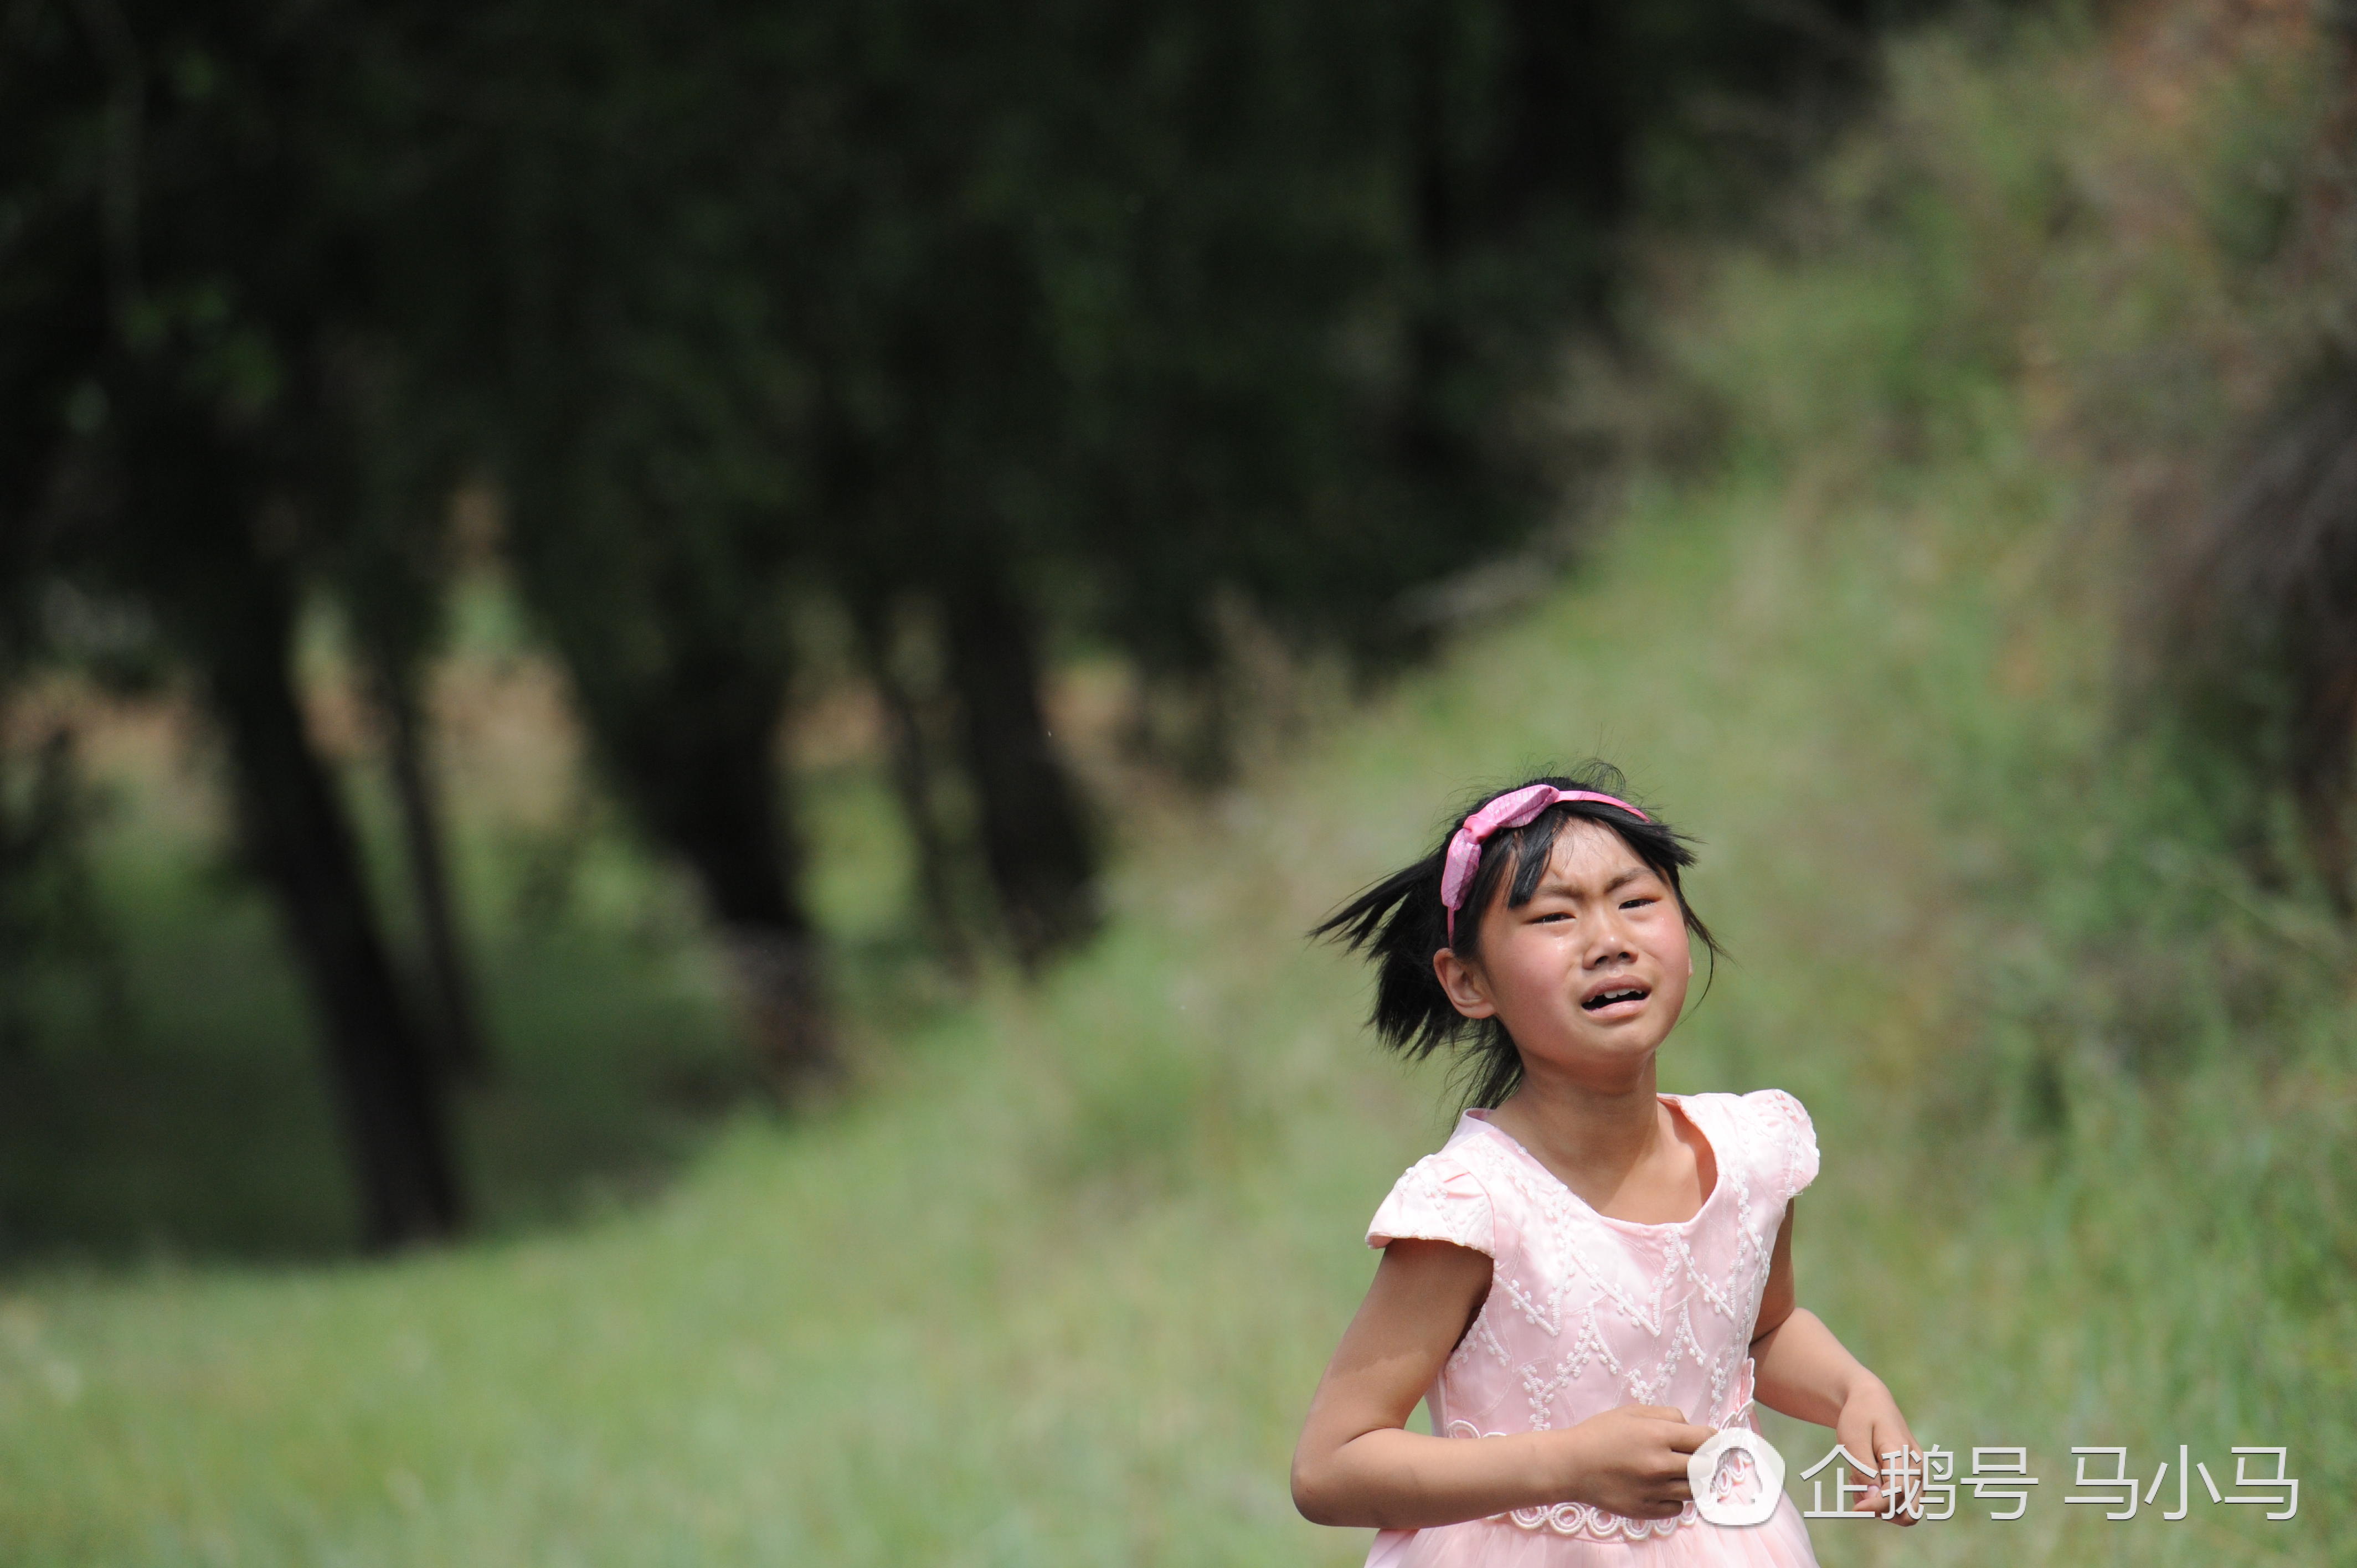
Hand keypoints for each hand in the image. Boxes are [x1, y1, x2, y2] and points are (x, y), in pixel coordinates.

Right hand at [1550, 1405, 1713, 1519]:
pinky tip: (1660, 1487)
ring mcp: (1654, 1490)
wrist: (1571, 1465)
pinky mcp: (1647, 1510)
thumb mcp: (1633, 1411)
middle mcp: (1660, 1465)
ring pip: (1695, 1490)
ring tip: (1675, 1472)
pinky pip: (1678, 1508)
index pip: (1706, 1439)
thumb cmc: (1600, 1433)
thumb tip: (1692, 1428)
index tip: (1708, 1440)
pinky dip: (1674, 1498)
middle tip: (1694, 1457)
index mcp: (1658, 1435)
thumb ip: (1668, 1415)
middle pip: (1706, 1467)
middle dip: (1705, 1460)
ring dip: (1691, 1480)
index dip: (1712, 1439)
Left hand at [1835, 1377, 1921, 1523]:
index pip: (1897, 1492)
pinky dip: (1881, 1501)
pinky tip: (1866, 1480)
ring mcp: (1918, 1475)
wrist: (1872, 1402)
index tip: (1854, 1509)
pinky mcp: (1913, 1480)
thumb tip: (1874, 1500)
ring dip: (1880, 1507)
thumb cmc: (1860, 1418)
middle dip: (1880, 1510)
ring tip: (1859, 1480)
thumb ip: (1864, 1471)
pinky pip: (1901, 1503)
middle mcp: (1917, 1468)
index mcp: (1903, 1454)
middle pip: (1908, 1511)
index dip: (1876, 1506)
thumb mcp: (1852, 1440)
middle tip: (1857, 1487)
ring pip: (1905, 1511)